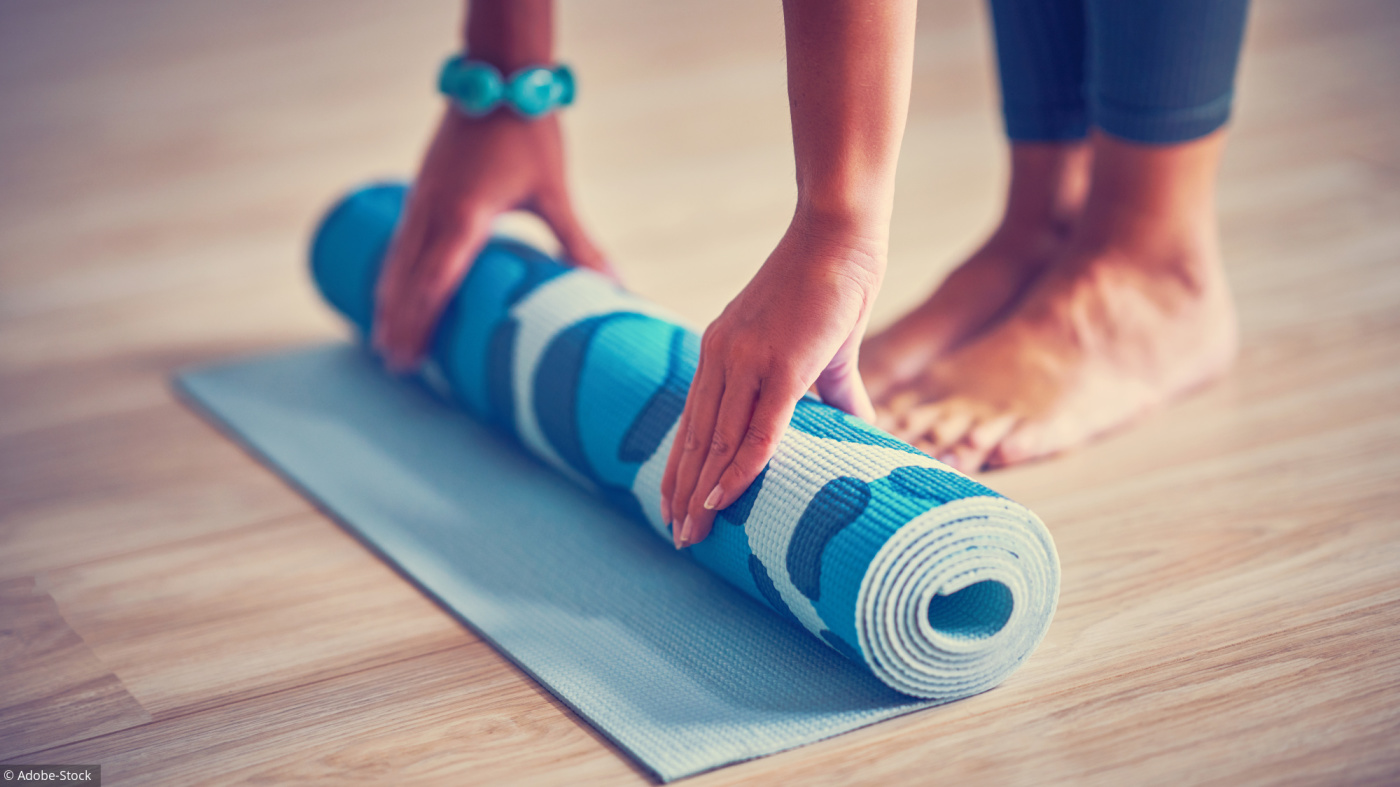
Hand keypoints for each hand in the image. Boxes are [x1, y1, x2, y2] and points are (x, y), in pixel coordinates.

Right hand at [373, 108, 613, 370]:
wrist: (498, 79)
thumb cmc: (529, 134)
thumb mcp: (554, 192)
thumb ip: (577, 242)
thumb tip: (613, 283)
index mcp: (465, 216)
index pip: (436, 281)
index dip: (422, 322)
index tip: (412, 356)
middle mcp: (434, 210)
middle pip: (407, 279)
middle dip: (400, 323)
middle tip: (395, 365)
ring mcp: (421, 199)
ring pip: (396, 260)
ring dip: (389, 301)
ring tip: (381, 341)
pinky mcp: (420, 189)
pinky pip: (399, 241)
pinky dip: (392, 272)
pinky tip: (388, 289)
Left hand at [660, 213, 884, 547]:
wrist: (839, 237)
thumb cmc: (834, 287)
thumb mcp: (823, 351)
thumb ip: (834, 397)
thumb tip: (862, 430)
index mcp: (720, 353)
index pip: (692, 422)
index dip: (681, 467)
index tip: (672, 505)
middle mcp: (722, 359)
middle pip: (695, 439)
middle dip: (682, 491)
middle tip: (677, 537)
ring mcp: (748, 361)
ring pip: (716, 442)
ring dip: (702, 493)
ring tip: (693, 534)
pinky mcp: (782, 366)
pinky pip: (755, 429)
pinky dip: (737, 468)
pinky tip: (720, 500)